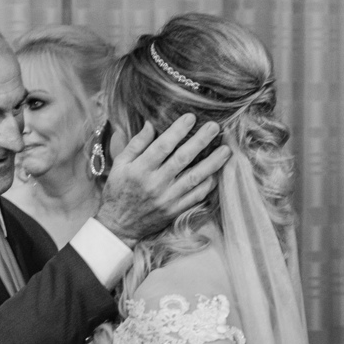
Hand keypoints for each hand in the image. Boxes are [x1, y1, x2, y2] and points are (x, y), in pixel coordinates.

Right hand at [95, 115, 231, 247]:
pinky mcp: (175, 210)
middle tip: (215, 127)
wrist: (118, 226)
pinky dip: (208, 184)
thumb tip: (151, 124)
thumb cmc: (118, 191)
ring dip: (212, 163)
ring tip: (226, 149)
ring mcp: (167, 199)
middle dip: (200, 141)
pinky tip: (217, 172)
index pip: (162, 146)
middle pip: (182, 159)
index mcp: (140, 170)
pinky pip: (196, 196)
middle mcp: (155, 184)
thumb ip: (135, 144)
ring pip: (194, 177)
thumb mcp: (119, 165)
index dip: (178, 130)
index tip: (191, 117)